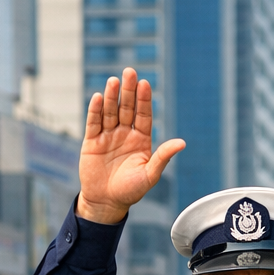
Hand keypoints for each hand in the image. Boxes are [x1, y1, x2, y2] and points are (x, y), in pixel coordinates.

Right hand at [77, 68, 184, 224]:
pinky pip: (94, 123)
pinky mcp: (92, 141)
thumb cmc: (131, 191)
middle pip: (127, 108)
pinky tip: (97, 97)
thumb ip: (163, 157)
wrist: (106, 202)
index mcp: (141, 140)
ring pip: (110, 112)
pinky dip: (95, 110)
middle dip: (128, 91)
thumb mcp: (149, 175)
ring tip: (113, 81)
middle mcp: (125, 134)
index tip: (145, 84)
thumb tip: (182, 143)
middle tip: (130, 72)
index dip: (144, 100)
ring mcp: (108, 136)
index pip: (143, 115)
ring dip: (111, 96)